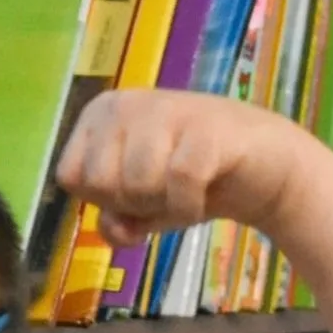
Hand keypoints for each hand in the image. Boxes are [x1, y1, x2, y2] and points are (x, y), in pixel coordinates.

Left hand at [54, 90, 300, 246]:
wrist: (263, 165)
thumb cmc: (190, 182)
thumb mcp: (140, 208)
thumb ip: (114, 221)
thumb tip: (114, 229)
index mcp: (100, 114)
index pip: (69, 176)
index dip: (101, 200)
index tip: (133, 191)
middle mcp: (126, 102)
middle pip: (99, 183)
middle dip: (131, 204)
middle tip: (163, 191)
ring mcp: (166, 109)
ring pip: (136, 183)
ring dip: (162, 206)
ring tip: (184, 192)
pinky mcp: (206, 127)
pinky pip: (178, 183)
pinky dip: (188, 207)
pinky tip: (202, 198)